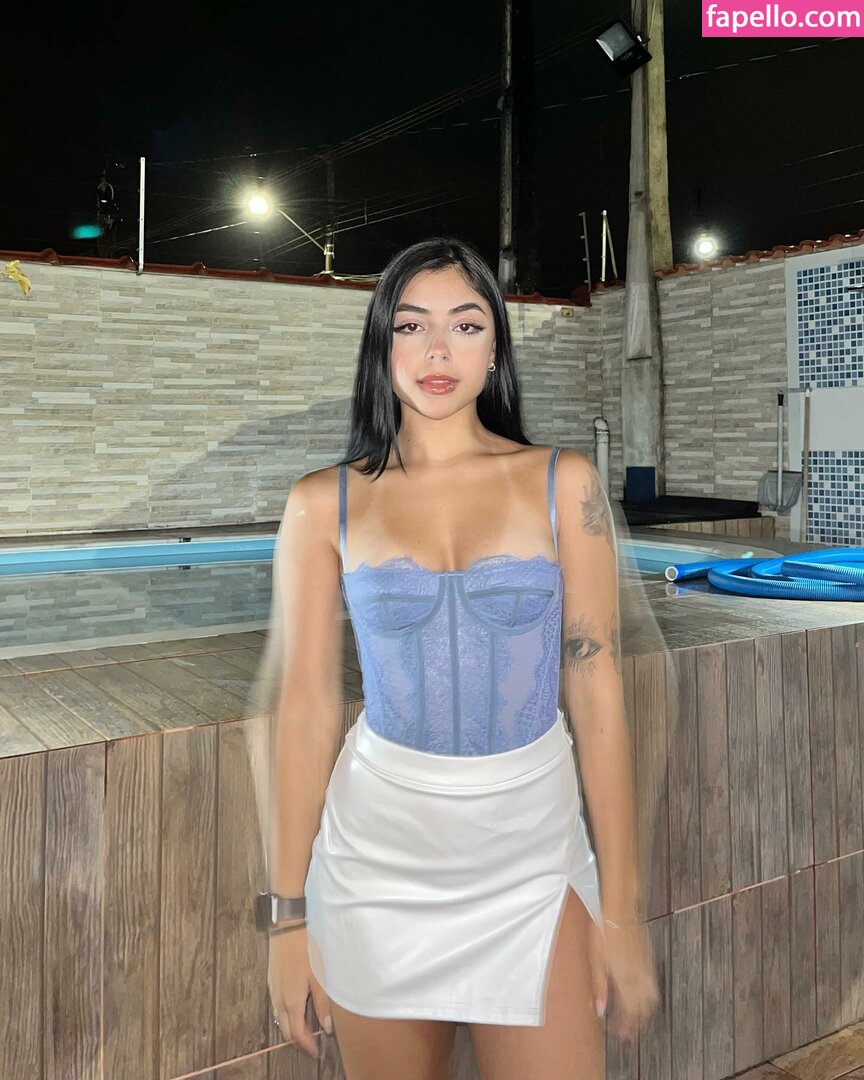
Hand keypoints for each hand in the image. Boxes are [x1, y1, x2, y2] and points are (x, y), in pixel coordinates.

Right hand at [268, 926, 332, 1058]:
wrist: (287, 927)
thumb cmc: (306, 948)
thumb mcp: (319, 977)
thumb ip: (323, 1003)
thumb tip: (327, 1026)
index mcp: (291, 1001)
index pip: (297, 1033)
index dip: (306, 1046)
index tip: (316, 1052)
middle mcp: (279, 999)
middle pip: (286, 1030)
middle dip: (298, 1041)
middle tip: (312, 1045)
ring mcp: (273, 990)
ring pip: (280, 1018)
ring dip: (291, 1028)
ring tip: (305, 1030)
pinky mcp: (272, 981)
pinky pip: (277, 1006)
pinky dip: (286, 1015)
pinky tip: (295, 1010)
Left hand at [588, 918, 659, 1041]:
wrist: (619, 908)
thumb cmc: (603, 929)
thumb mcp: (595, 959)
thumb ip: (598, 986)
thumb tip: (600, 1010)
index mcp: (624, 978)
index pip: (629, 1011)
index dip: (625, 1026)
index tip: (620, 1034)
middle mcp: (639, 975)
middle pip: (643, 1008)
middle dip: (637, 1023)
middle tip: (628, 1032)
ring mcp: (646, 966)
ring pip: (651, 998)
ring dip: (645, 1011)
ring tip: (636, 1018)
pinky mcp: (648, 958)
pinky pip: (652, 984)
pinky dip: (648, 996)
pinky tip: (640, 995)